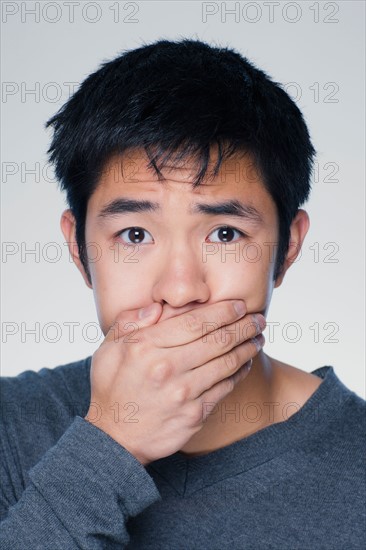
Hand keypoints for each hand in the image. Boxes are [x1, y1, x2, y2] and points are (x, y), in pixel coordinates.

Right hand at [84, 300, 264, 464]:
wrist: (114, 439)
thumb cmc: (112, 388)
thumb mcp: (109, 349)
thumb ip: (130, 321)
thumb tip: (158, 307)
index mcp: (147, 347)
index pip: (195, 322)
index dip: (223, 311)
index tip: (239, 305)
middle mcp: (167, 368)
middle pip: (217, 339)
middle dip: (244, 325)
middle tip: (259, 318)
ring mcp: (184, 393)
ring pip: (227, 363)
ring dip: (248, 347)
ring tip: (258, 337)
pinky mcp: (195, 414)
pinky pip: (225, 388)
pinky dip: (240, 372)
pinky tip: (246, 362)